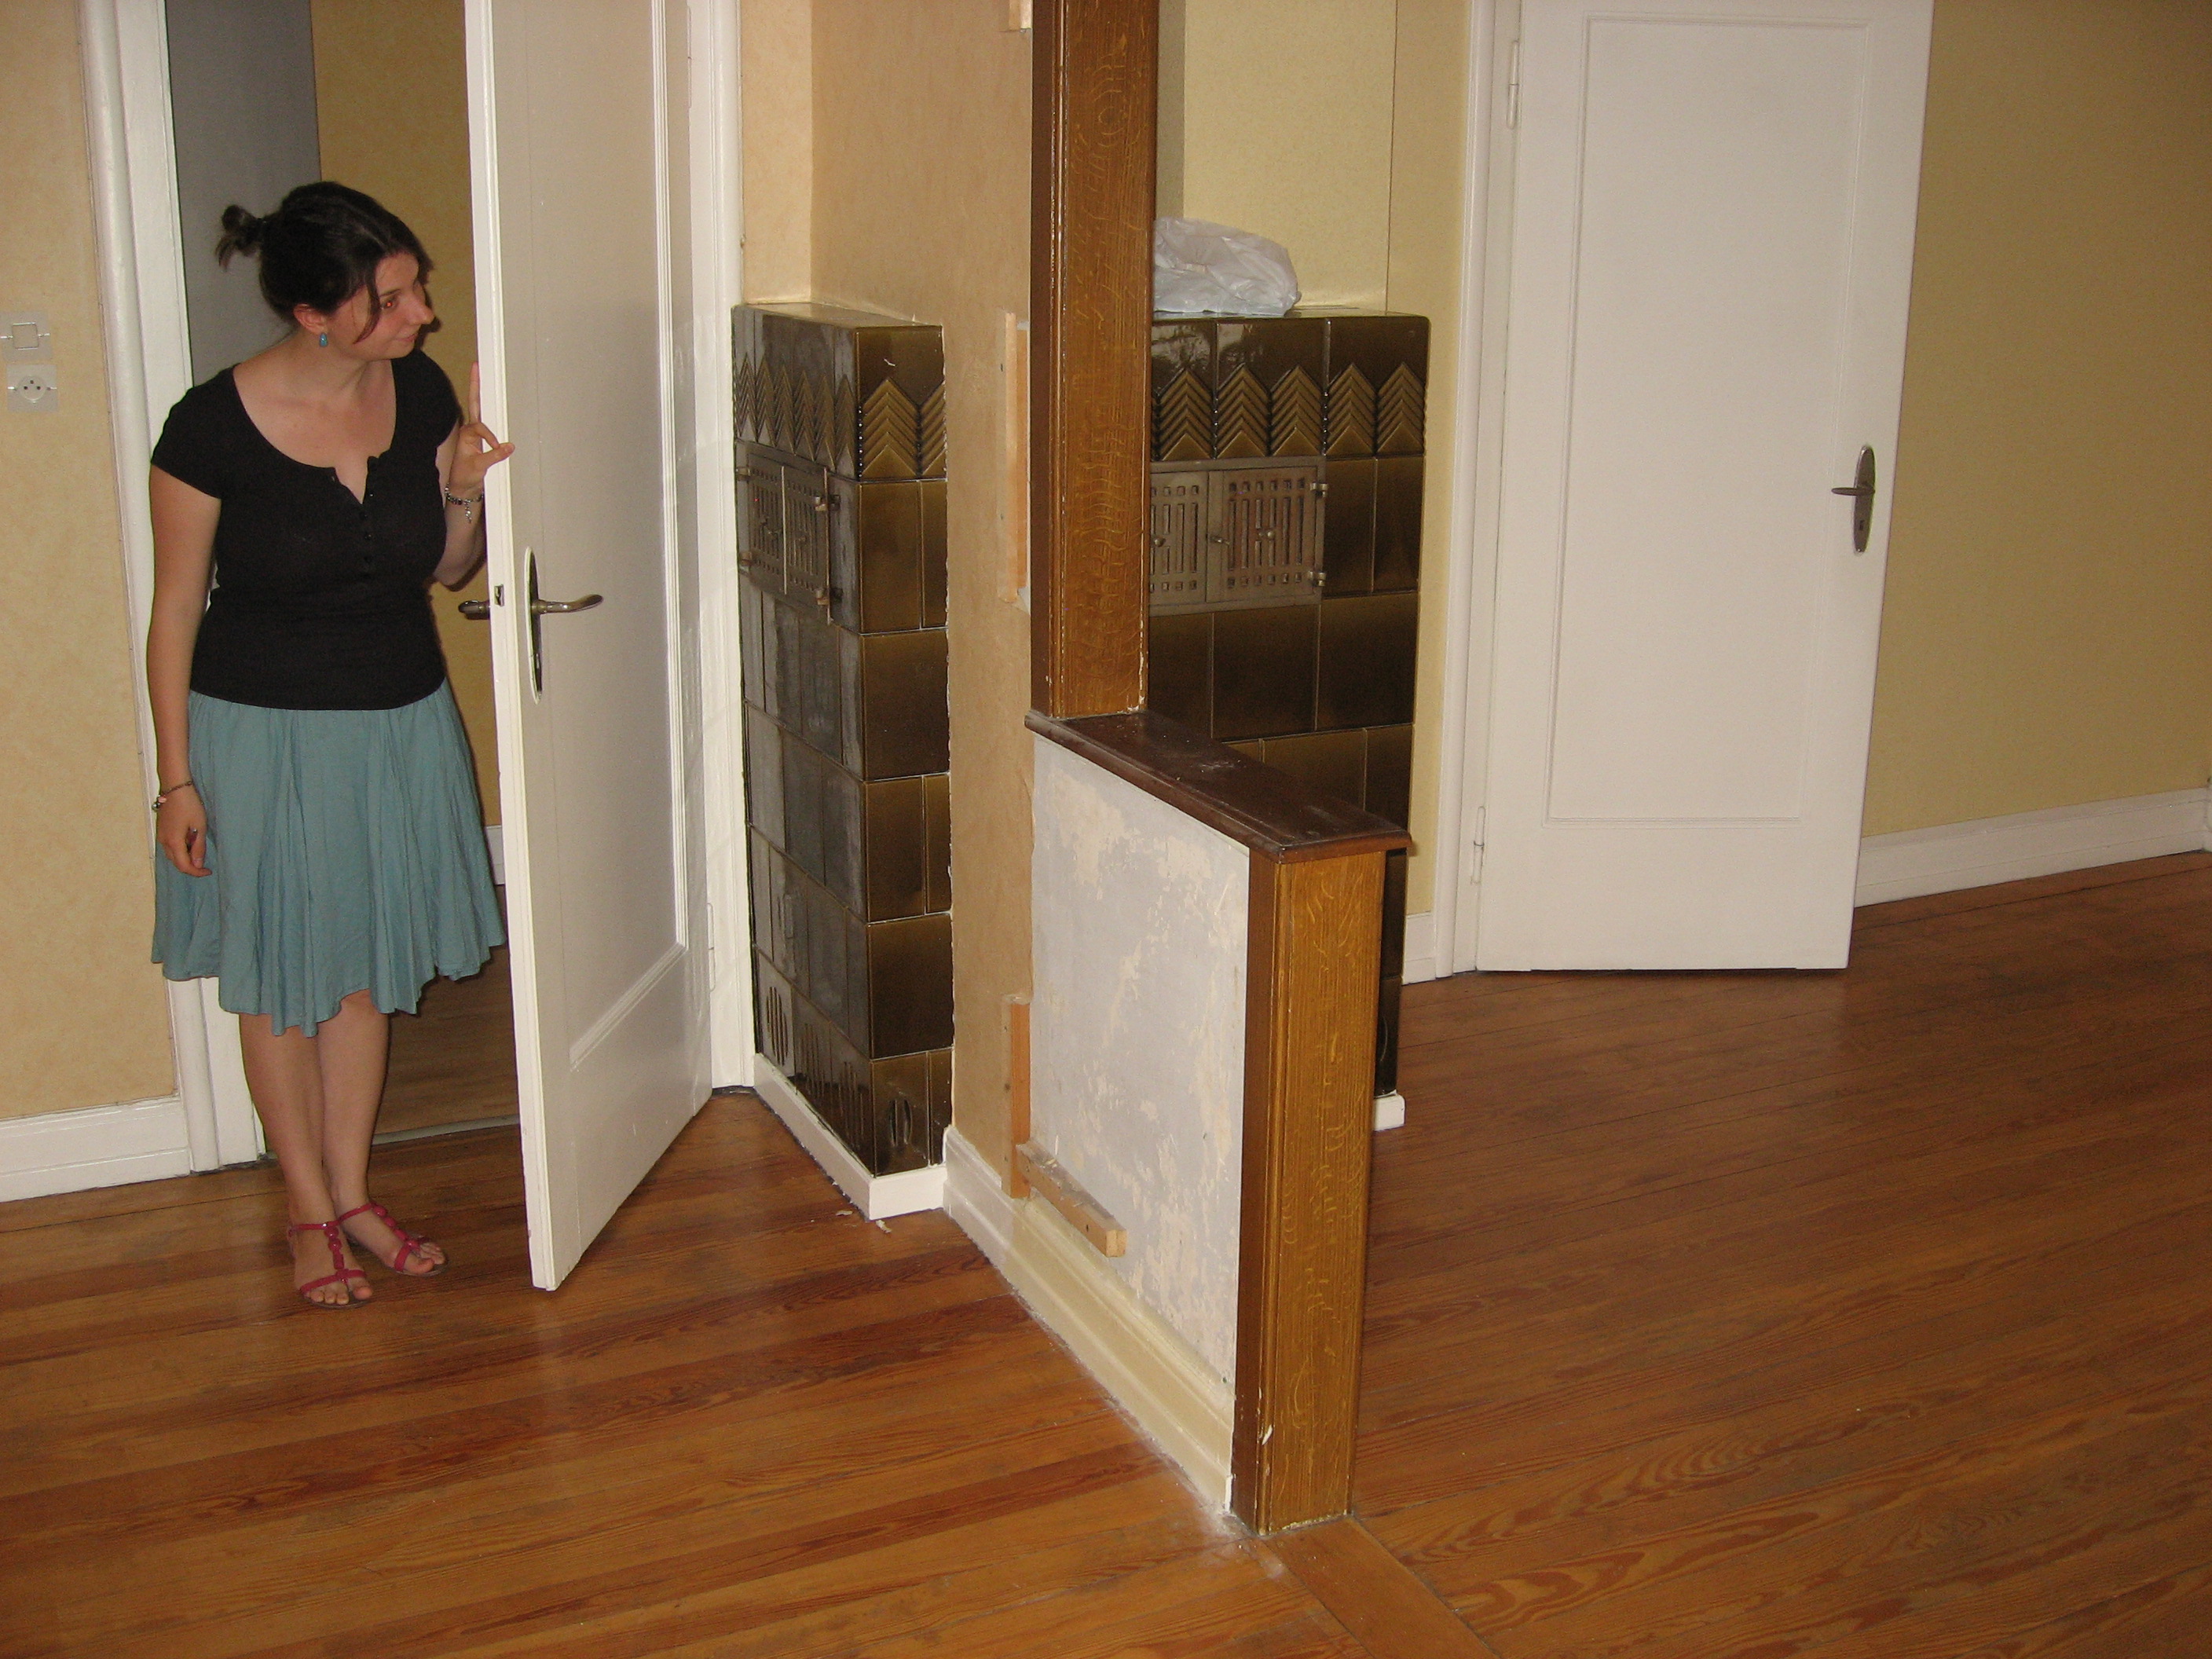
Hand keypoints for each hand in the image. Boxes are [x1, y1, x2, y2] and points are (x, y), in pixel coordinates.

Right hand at [157, 790, 209, 876]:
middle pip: (176, 862)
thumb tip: (197, 864)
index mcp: (173, 842)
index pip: (183, 865)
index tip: (208, 871)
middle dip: (191, 866)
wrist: (175, 788)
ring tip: (198, 849)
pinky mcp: (161, 830)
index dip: (196, 872)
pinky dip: (181, 850)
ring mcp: (161, 836)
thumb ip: (198, 847)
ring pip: (172, 855)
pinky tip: (190, 841)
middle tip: (205, 863)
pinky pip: (170, 847)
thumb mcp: (199, 827)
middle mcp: (164, 842)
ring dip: (185, 857)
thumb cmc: (189, 805)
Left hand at [446, 363, 515, 498]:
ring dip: (480, 390)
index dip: (490, 436)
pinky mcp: (483, 437)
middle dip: (476, 385)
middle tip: (477, 367)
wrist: (463, 487)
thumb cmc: (466, 476)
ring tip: (482, 373)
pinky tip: (494, 396)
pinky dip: (490, 406)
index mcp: (467, 434)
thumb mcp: (479, 467)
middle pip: (475, 402)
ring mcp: (476, 432)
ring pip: (479, 406)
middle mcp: (471, 429)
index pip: (481, 427)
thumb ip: (494, 456)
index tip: (499, 446)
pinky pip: (488, 418)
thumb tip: (509, 446)